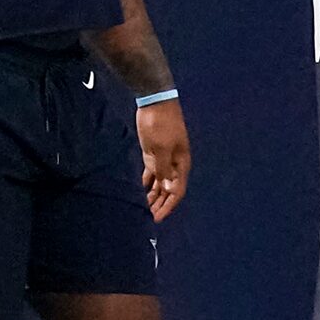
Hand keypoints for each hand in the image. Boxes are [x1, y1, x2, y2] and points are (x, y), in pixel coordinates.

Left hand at [138, 97, 190, 221]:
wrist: (155, 101)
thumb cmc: (160, 123)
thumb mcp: (161, 148)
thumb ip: (165, 169)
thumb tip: (169, 189)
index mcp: (181, 164)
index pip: (177, 191)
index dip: (168, 206)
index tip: (156, 219)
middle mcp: (174, 164)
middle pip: (169, 190)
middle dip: (160, 204)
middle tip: (146, 217)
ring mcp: (163, 159)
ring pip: (160, 184)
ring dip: (153, 196)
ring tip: (142, 208)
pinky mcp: (152, 153)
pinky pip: (151, 174)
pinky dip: (146, 184)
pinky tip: (139, 192)